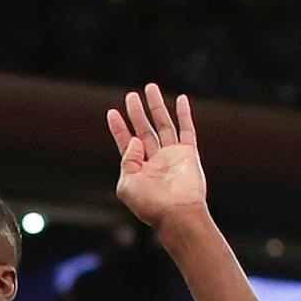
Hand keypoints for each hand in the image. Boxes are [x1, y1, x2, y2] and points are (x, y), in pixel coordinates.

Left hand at [107, 84, 206, 227]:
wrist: (176, 213)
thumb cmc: (149, 204)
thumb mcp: (127, 184)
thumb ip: (126, 160)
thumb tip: (135, 140)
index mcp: (137, 168)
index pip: (125, 143)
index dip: (119, 128)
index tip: (111, 112)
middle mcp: (154, 159)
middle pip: (144, 130)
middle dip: (137, 112)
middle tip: (131, 95)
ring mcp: (172, 155)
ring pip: (163, 125)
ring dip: (156, 107)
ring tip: (150, 88)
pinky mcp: (189, 153)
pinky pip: (187, 130)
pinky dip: (184, 114)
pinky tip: (180, 99)